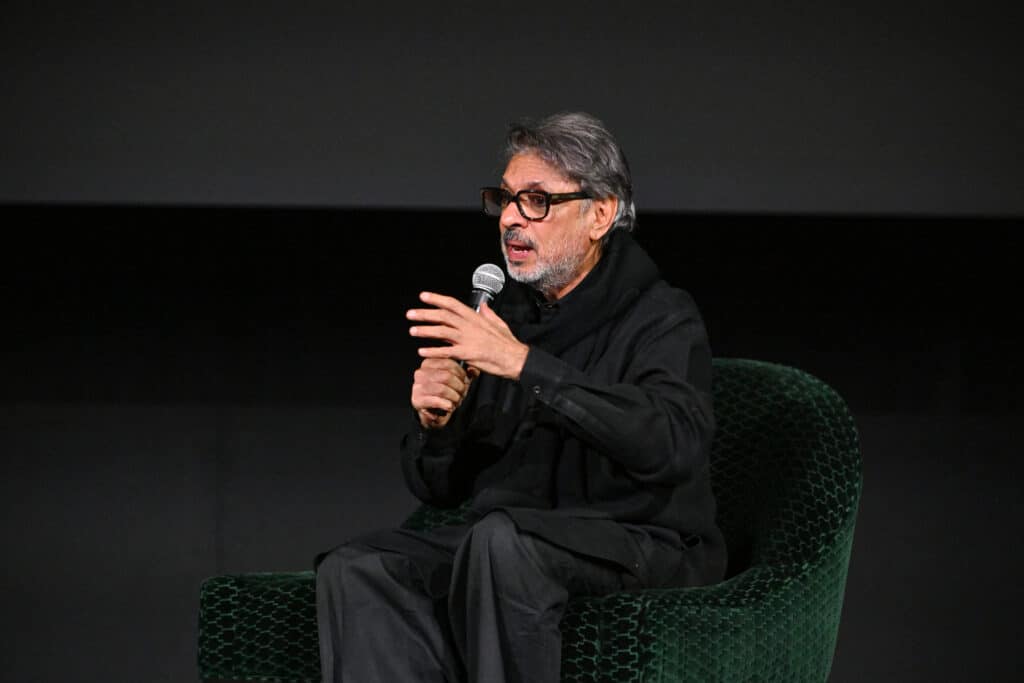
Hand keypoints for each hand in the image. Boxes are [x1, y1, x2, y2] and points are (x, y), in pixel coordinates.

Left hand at [407, 291, 528, 380]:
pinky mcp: (467, 354)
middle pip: (442, 316)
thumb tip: (484, 306)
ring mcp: (467, 339)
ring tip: (412, 331)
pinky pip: (446, 351)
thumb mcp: (498, 323)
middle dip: (424, 314)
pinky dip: (433, 351)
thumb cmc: (507, 343)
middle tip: (410, 314)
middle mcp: (469, 326)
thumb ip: (489, 314)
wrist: (515, 358)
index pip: (452, 304)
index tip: (423, 297)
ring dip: (425, 331)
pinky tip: (422, 352)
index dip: (436, 299)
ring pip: (441, 332)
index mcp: (475, 317)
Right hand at [411, 358, 477, 428]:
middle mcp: (420, 373)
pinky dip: (446, 405)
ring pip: (442, 389)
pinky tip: (449, 406)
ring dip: (454, 397)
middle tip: (462, 393)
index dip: (461, 373)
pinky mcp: (417, 400)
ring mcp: (417, 387)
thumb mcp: (457, 381)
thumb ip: (466, 373)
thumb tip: (473, 370)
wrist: (434, 413)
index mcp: (428, 363)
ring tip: (456, 401)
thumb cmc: (446, 394)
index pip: (448, 363)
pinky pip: (436, 401)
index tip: (465, 381)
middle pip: (446, 376)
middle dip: (458, 386)